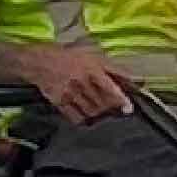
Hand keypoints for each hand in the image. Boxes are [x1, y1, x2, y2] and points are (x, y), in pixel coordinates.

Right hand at [18, 43, 141, 126]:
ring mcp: (69, 94)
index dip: (121, 100)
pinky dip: (84, 118)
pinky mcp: (59, 103)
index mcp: (91, 69)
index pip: (110, 88)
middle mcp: (81, 82)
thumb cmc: (71, 58)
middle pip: (102, 103)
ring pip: (91, 111)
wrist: (41, 61)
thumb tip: (136, 80)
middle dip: (110, 107)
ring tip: (99, 108)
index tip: (128, 108)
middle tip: (112, 107)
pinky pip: (76, 117)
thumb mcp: (94, 57)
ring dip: (99, 113)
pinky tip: (86, 113)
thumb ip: (115, 70)